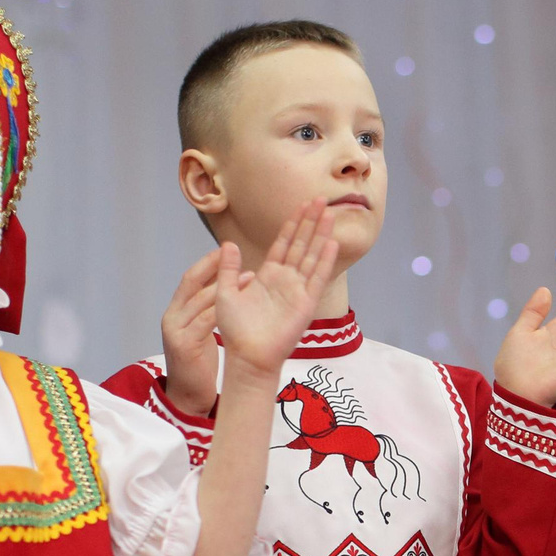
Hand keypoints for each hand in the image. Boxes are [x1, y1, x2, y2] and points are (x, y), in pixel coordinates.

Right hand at [158, 246, 232, 416]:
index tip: (227, 249)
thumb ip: (207, 311)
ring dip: (226, 287)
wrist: (188, 397)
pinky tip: (243, 305)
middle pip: (191, 282)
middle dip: (214, 265)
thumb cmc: (199, 364)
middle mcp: (171, 317)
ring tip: (250, 277)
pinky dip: (224, 311)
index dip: (208, 263)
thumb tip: (227, 288)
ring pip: (201, 300)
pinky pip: (206, 322)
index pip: (190, 279)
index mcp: (175, 311)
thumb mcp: (201, 332)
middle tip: (237, 254)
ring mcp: (175, 330)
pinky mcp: (183, 345)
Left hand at [218, 202, 339, 383]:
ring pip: (312, 256)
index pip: (283, 244)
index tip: (301, 205)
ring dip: (321, 234)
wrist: (249, 356)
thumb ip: (228, 269)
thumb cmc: (236, 330)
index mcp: (267, 276)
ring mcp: (298, 290)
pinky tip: (331, 242)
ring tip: (329, 213)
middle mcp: (286, 280)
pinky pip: (318, 277)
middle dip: (310, 222)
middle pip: (301, 244)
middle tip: (320, 199)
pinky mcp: (306, 303)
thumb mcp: (224, 294)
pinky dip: (325, 260)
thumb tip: (229, 244)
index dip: (292, 224)